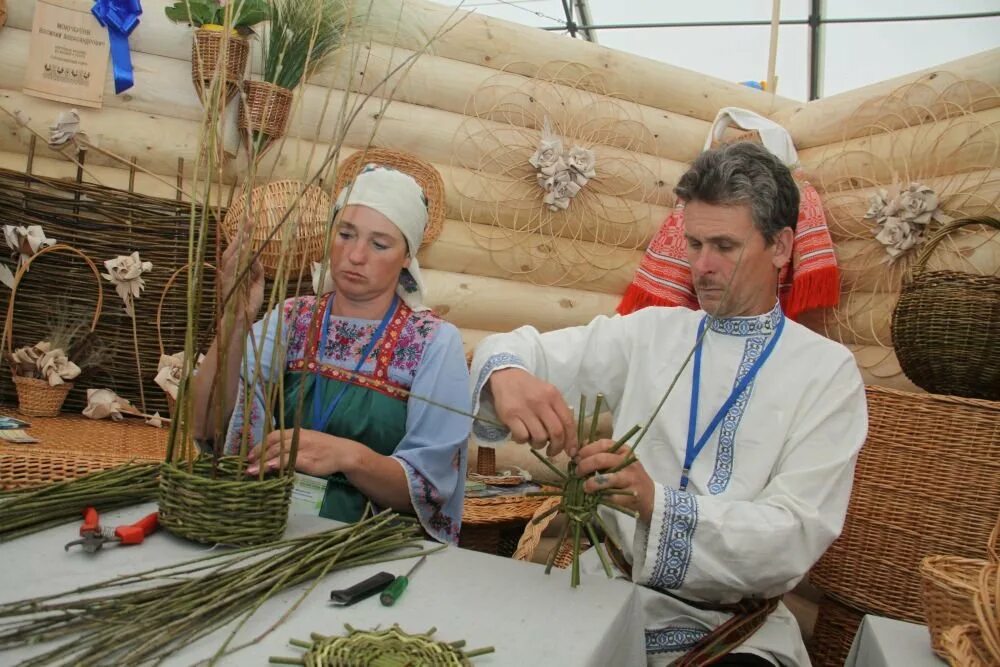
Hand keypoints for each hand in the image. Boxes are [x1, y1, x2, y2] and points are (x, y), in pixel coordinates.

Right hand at [219, 223, 264, 323]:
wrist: (242, 321)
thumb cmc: (249, 304)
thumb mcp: (257, 284)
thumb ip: (256, 270)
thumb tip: (256, 257)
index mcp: (237, 270)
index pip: (240, 249)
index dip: (244, 236)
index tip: (250, 221)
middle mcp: (230, 271)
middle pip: (234, 248)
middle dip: (241, 233)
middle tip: (249, 219)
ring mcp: (227, 277)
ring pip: (231, 256)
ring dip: (238, 243)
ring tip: (246, 231)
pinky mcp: (226, 285)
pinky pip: (229, 269)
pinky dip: (234, 259)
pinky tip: (240, 250)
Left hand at [246, 429, 360, 476]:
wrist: (344, 453)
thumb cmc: (323, 450)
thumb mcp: (305, 445)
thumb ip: (290, 449)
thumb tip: (272, 457)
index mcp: (296, 432)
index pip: (273, 436)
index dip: (259, 445)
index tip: (250, 456)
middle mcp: (297, 437)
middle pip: (272, 444)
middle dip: (258, 455)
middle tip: (247, 466)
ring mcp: (302, 448)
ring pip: (278, 453)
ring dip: (263, 462)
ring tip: (252, 471)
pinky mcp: (308, 460)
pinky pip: (289, 461)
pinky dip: (278, 464)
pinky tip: (270, 468)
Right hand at [488, 368, 576, 456]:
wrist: (506, 377)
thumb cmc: (530, 389)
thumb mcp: (548, 393)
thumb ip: (558, 411)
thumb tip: (567, 438)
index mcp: (554, 396)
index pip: (568, 422)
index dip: (571, 440)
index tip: (570, 452)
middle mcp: (541, 402)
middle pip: (556, 432)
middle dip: (556, 448)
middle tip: (552, 452)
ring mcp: (525, 409)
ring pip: (539, 437)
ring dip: (538, 445)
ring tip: (534, 440)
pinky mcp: (510, 415)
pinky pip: (522, 437)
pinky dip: (523, 441)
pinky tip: (521, 435)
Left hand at [575, 438, 654, 524]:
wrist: (649, 495)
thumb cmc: (627, 475)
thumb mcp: (617, 460)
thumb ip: (600, 453)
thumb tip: (578, 449)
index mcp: (624, 450)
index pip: (603, 444)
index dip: (586, 450)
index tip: (576, 457)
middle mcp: (628, 462)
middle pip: (602, 460)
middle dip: (585, 466)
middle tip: (577, 473)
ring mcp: (631, 479)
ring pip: (608, 479)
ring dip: (592, 483)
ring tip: (585, 487)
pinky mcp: (631, 495)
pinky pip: (612, 496)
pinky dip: (601, 497)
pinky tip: (595, 497)